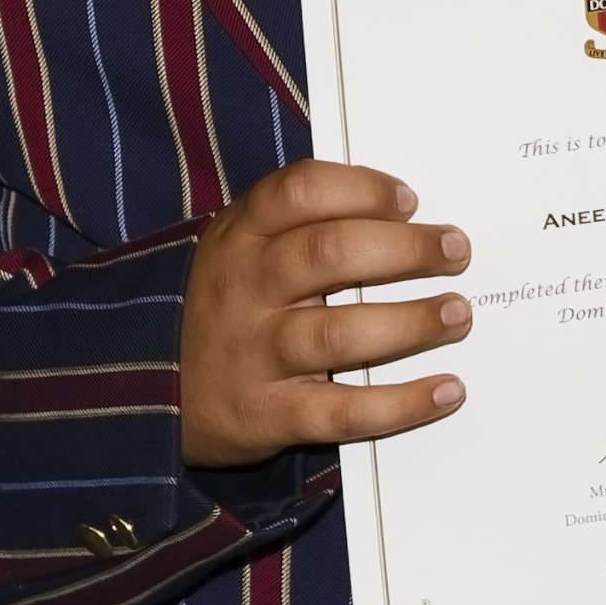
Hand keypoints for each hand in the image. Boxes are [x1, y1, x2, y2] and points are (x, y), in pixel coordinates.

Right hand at [177, 158, 468, 467]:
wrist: (148, 391)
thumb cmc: (228, 306)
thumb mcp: (245, 249)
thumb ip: (309, 226)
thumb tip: (412, 220)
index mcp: (241, 234)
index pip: (299, 191)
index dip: (361, 189)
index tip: (409, 201)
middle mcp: (244, 288)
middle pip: (328, 255)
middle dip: (404, 250)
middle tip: (457, 251)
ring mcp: (253, 354)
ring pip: (338, 334)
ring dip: (410, 322)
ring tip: (457, 313)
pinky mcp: (266, 415)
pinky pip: (341, 411)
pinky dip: (400, 403)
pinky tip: (446, 390)